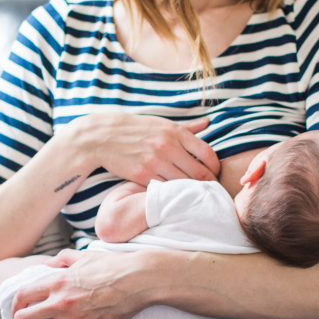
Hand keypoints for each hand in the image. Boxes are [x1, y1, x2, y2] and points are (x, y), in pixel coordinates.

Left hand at [9, 249, 147, 318]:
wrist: (138, 278)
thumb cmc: (113, 265)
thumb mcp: (84, 255)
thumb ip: (63, 259)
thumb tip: (49, 264)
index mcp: (57, 282)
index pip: (23, 295)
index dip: (15, 305)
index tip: (16, 312)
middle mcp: (60, 302)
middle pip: (25, 318)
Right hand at [73, 113, 219, 183]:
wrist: (103, 135)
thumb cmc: (135, 128)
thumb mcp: (161, 123)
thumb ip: (187, 127)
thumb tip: (208, 123)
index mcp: (175, 132)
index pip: (207, 153)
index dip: (216, 167)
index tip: (215, 173)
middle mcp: (168, 146)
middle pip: (199, 172)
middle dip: (208, 183)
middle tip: (209, 190)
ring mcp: (155, 161)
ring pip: (183, 184)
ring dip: (191, 191)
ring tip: (194, 194)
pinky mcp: (142, 175)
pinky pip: (164, 189)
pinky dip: (172, 193)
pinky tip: (174, 195)